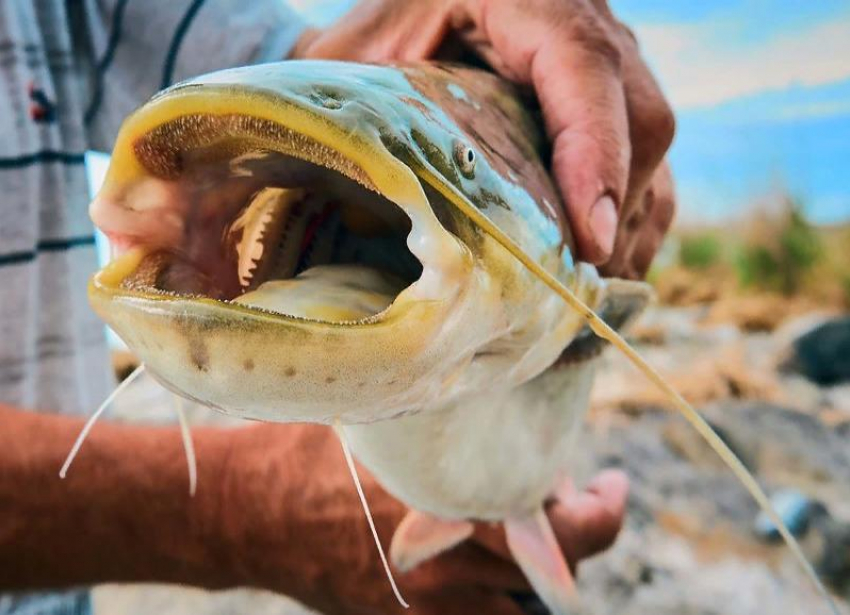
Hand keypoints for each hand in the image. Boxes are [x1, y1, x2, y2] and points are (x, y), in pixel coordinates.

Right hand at [218, 424, 627, 613]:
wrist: (249, 510)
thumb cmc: (317, 451)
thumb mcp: (396, 424)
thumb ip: (463, 434)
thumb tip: (524, 439)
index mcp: (458, 512)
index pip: (570, 534)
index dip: (606, 510)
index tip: (611, 483)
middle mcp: (452, 572)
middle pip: (554, 575)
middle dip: (573, 533)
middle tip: (570, 494)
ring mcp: (428, 609)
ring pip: (521, 608)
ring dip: (537, 570)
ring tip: (524, 527)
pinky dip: (495, 595)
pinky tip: (480, 556)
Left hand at [292, 0, 675, 279]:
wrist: (436, 0)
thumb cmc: (396, 20)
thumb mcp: (367, 46)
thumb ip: (361, 104)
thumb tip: (351, 210)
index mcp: (532, 1)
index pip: (585, 70)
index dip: (595, 158)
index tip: (589, 242)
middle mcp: (589, 28)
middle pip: (642, 120)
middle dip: (614, 211)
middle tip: (574, 286)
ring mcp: (612, 66)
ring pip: (653, 147)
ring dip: (629, 224)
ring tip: (587, 291)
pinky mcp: (615, 100)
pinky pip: (651, 157)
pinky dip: (635, 217)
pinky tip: (602, 264)